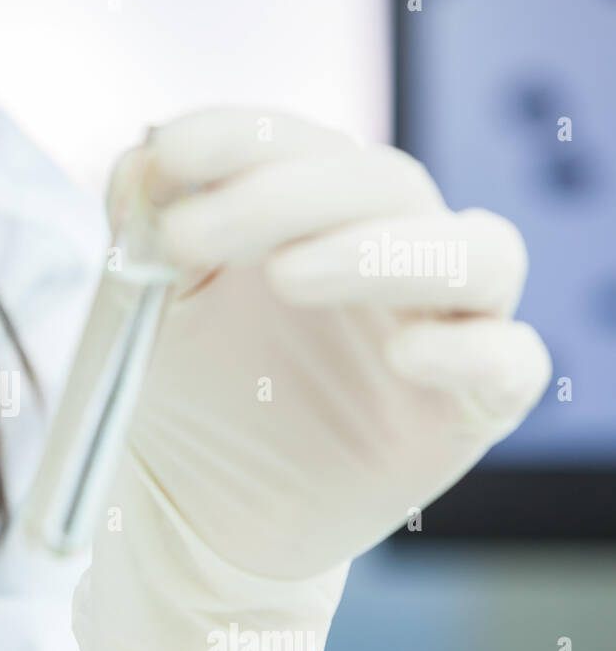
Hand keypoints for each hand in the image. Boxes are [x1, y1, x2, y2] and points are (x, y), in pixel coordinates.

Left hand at [73, 109, 550, 650]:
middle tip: (187, 234)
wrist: (196, 512)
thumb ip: (146, 234)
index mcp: (315, 218)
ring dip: (382, 250)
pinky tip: (403, 355)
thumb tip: (139, 159)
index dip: (242, 138)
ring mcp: (440, 329)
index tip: (168, 151)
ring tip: (286, 276)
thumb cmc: (186, 398)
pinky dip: (469, 351)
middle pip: (386, 185)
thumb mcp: (150, 309)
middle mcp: (389, 258)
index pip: (305, 147)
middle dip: (285, 194)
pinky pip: (511, 362)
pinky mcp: (467, 411)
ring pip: (476, 255)